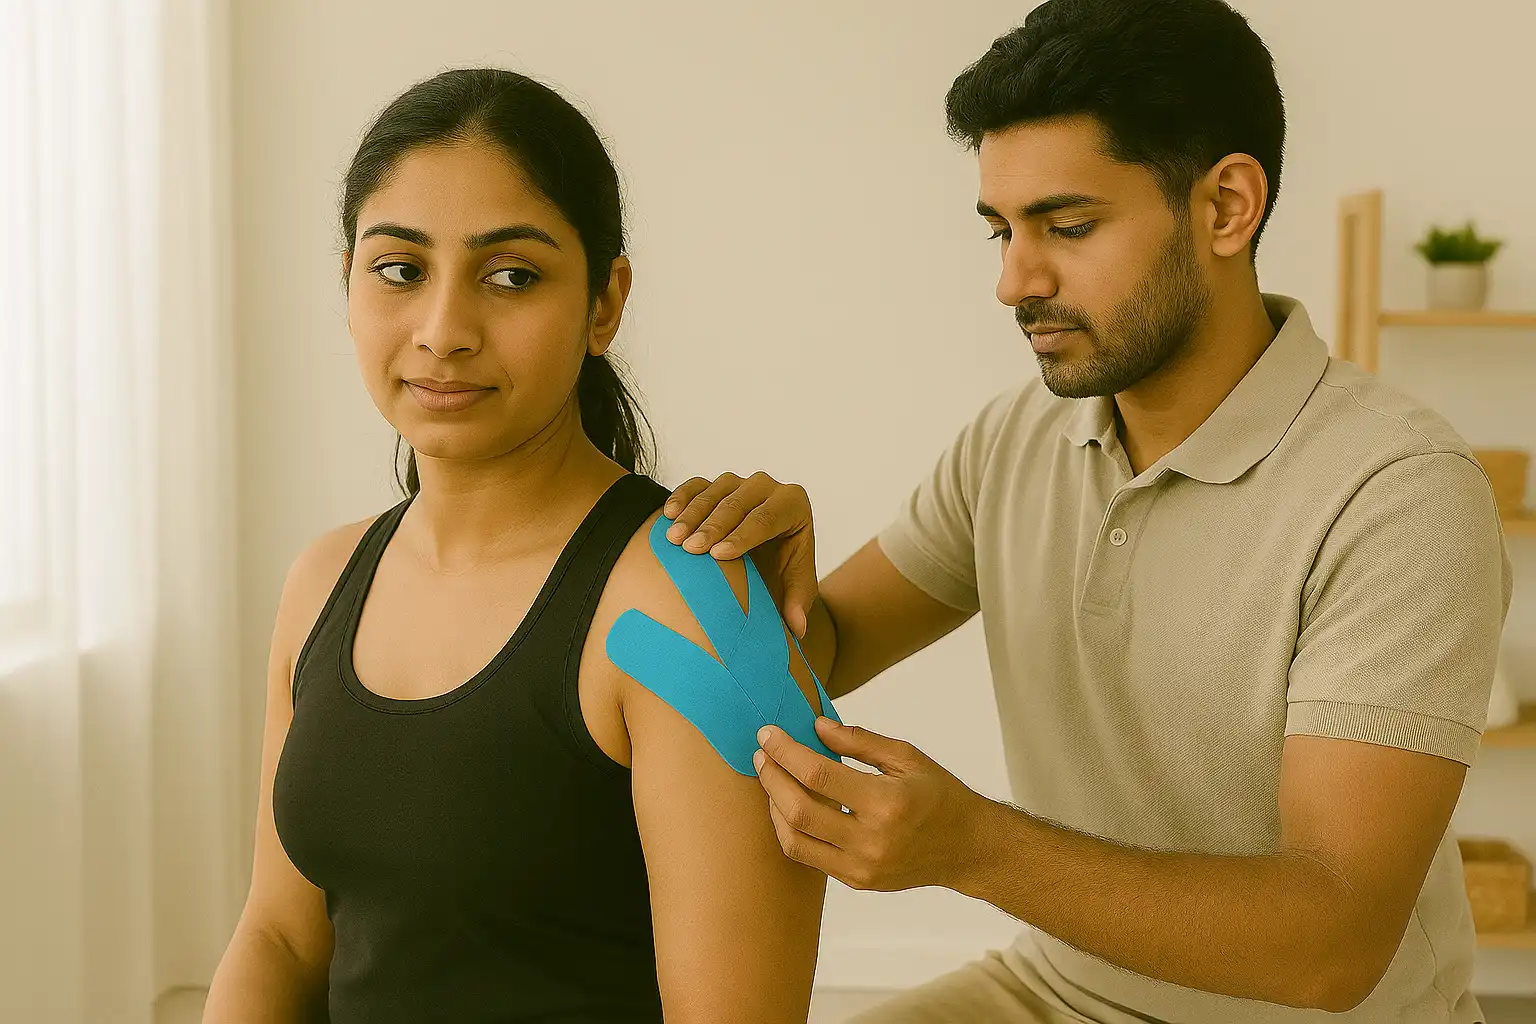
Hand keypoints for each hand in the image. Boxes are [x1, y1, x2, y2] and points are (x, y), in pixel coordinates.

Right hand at [663, 472, 817, 636]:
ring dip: (692, 514)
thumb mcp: (795, 585)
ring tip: (674, 539)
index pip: (767, 518)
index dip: (742, 536)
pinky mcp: (716, 484)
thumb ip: (798, 602)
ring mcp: (740, 482)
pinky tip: (668, 516)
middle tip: (690, 549)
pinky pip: (697, 484)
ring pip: (716, 490)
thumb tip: (797, 628)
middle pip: (738, 502)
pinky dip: (682, 497)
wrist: (769, 554)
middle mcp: (768, 487)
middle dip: (712, 526)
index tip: (718, 555)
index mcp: (793, 504)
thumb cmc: (783, 569)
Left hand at [752, 716, 988, 892]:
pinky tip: (788, 806)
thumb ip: (858, 741)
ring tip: (770, 779)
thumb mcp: (907, 757)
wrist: (967, 848)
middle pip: (798, 809)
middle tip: (761, 754)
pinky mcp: (857, 882)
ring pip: (795, 840)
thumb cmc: (940, 796)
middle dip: (771, 777)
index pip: (818, 774)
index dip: (786, 751)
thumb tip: (816, 726)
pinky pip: (809, 857)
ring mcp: (862, 868)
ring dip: (774, 806)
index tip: (768, 734)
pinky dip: (791, 830)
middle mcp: (871, 841)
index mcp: (886, 803)